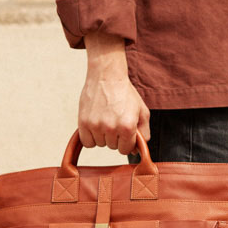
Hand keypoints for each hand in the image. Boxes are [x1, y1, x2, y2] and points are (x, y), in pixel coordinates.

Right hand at [79, 32, 149, 155]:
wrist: (107, 76)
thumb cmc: (125, 93)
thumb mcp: (142, 111)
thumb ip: (144, 133)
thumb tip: (136, 151)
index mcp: (128, 126)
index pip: (125, 149)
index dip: (126, 142)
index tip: (124, 132)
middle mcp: (112, 128)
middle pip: (112, 147)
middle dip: (115, 137)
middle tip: (114, 120)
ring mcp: (96, 125)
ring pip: (100, 144)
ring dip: (102, 136)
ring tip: (105, 119)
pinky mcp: (83, 122)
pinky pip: (87, 142)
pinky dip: (90, 137)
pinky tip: (95, 125)